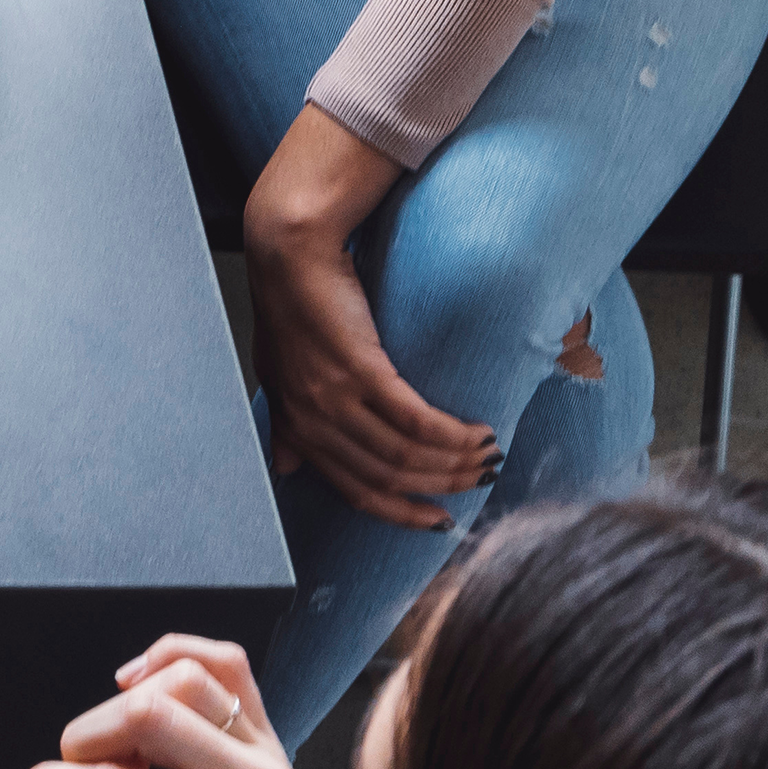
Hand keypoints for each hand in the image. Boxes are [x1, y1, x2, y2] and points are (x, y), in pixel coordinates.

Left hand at [244, 107, 489, 532]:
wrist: (290, 247)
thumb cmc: (291, 302)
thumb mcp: (279, 372)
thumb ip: (289, 422)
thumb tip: (288, 466)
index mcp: (298, 426)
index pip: (356, 491)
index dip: (402, 513)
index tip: (440, 522)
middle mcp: (313, 420)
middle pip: (388, 477)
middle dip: (441, 487)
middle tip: (480, 481)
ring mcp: (333, 397)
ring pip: (405, 454)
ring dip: (455, 462)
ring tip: (488, 455)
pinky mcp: (358, 369)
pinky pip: (414, 420)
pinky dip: (451, 435)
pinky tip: (477, 433)